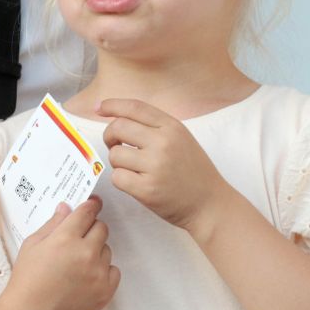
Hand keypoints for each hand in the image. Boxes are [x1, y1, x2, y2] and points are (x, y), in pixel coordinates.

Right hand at [0, 197, 118, 309]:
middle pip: (101, 228)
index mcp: (66, 238)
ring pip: (107, 249)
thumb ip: (53, 224)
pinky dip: (103, 270)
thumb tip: (67, 208)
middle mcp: (86, 253)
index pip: (87, 212)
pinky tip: (86, 277)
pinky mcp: (106, 291)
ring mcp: (98, 273)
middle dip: (91, 228)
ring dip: (96, 250)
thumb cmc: (28, 278)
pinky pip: (113, 270)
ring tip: (77, 263)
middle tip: (78, 238)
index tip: (93, 203)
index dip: (91, 205)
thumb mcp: (33, 244)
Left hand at [98, 98, 231, 234]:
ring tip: (133, 168)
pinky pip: (117, 177)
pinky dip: (121, 180)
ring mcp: (155, 166)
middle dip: (110, 136)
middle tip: (116, 146)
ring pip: (115, 154)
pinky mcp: (147, 189)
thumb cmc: (192, 171)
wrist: (210, 204)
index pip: (134, 107)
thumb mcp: (181, 138)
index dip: (112, 105)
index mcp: (172, 127)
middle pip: (118, 127)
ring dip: (118, 162)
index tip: (99, 108)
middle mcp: (163, 143)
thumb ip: (154, 126)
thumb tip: (116, 114)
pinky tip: (135, 183)